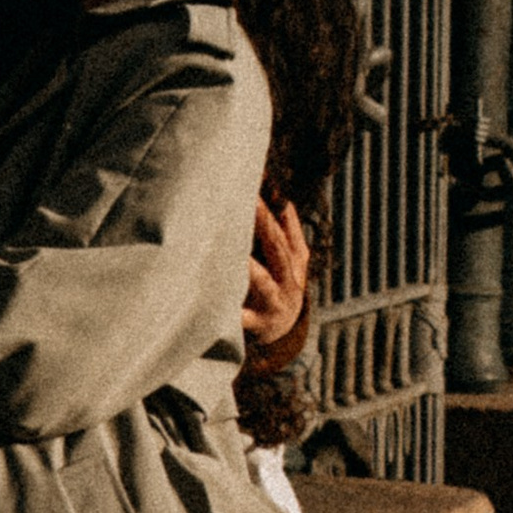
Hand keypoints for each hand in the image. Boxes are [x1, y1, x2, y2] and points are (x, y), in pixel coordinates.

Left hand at [243, 196, 310, 344]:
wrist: (285, 330)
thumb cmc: (281, 282)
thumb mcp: (293, 258)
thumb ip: (287, 227)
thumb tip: (280, 192)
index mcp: (295, 259)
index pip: (285, 229)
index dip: (276, 206)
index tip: (260, 182)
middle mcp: (289, 279)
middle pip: (276, 247)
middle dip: (263, 223)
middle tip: (247, 199)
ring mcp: (274, 302)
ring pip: (262, 281)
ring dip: (250, 265)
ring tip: (236, 249)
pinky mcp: (257, 323)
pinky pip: (243, 317)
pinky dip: (232, 311)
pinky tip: (217, 302)